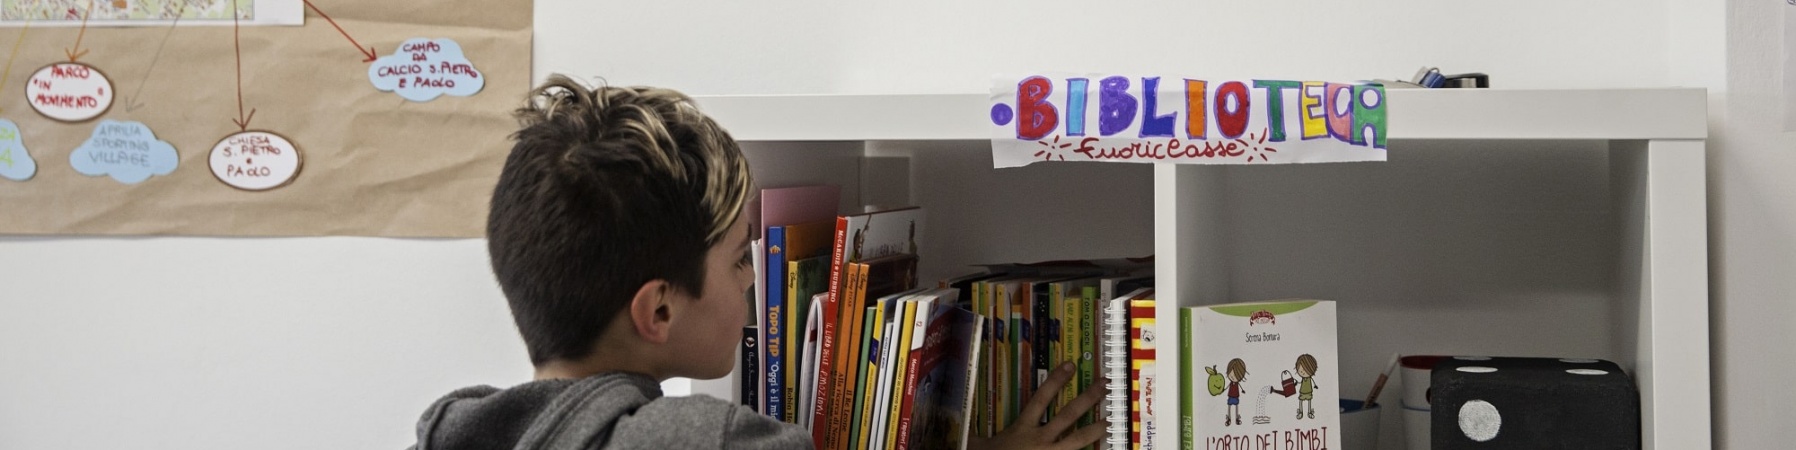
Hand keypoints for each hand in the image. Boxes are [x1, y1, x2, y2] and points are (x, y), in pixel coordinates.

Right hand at [970, 362, 1107, 449]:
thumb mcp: (977, 445)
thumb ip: (975, 435)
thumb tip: (962, 424)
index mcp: (1022, 429)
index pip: (1041, 398)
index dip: (1056, 380)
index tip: (1071, 365)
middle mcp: (1040, 440)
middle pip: (1069, 414)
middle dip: (1088, 398)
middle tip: (1106, 385)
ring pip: (1079, 438)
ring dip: (1096, 428)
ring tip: (1111, 420)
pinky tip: (1104, 449)